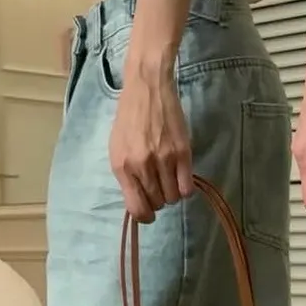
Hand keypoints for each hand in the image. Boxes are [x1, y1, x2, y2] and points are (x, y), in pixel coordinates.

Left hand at [108, 58, 194, 222]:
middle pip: (156, 204)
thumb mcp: (117, 147)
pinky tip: (181, 178)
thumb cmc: (129, 118)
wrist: (147, 89)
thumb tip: (137, 199)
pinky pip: (187, 188)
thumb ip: (126, 174)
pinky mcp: (183, 153)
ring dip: (172, 193)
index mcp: (122, 166)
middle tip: (158, 186)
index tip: (149, 212)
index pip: (137, 208)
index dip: (144, 216)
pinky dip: (185, 188)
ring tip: (169, 179)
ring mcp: (164, 160)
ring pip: (173, 198)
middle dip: (158, 200)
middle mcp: (142, 166)